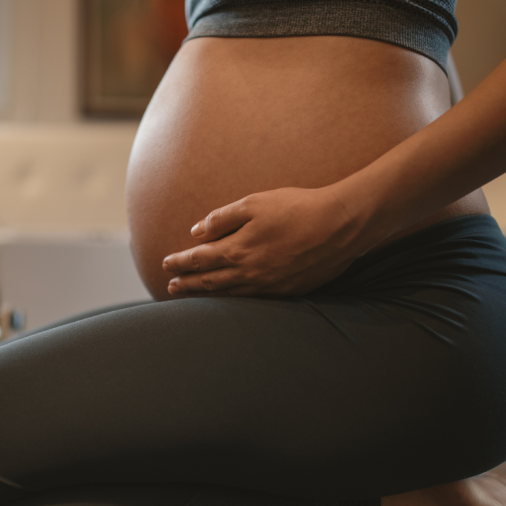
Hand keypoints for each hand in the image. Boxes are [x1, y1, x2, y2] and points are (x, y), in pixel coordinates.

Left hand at [161, 185, 376, 296]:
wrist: (340, 225)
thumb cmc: (297, 208)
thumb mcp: (255, 203)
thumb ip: (223, 217)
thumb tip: (196, 231)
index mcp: (239, 249)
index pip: (199, 260)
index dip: (180, 263)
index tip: (165, 265)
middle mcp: (250, 273)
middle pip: (209, 283)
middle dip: (187, 285)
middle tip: (170, 287)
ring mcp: (269, 286)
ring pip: (229, 296)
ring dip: (207, 297)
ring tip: (192, 297)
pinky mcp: (287, 292)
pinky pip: (252, 301)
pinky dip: (234, 302)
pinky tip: (230, 300)